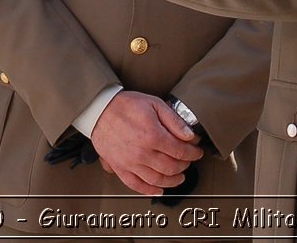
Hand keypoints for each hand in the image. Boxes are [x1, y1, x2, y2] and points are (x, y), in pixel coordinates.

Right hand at [88, 91, 202, 195]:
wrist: (99, 109)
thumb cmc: (126, 105)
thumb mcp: (154, 104)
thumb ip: (174, 120)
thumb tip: (190, 136)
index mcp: (153, 136)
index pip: (181, 151)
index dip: (193, 153)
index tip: (197, 151)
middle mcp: (142, 153)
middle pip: (172, 168)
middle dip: (184, 166)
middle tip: (188, 161)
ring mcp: (130, 163)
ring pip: (158, 180)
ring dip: (172, 181)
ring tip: (179, 177)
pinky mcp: (120, 168)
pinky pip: (137, 185)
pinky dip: (150, 191)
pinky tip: (159, 189)